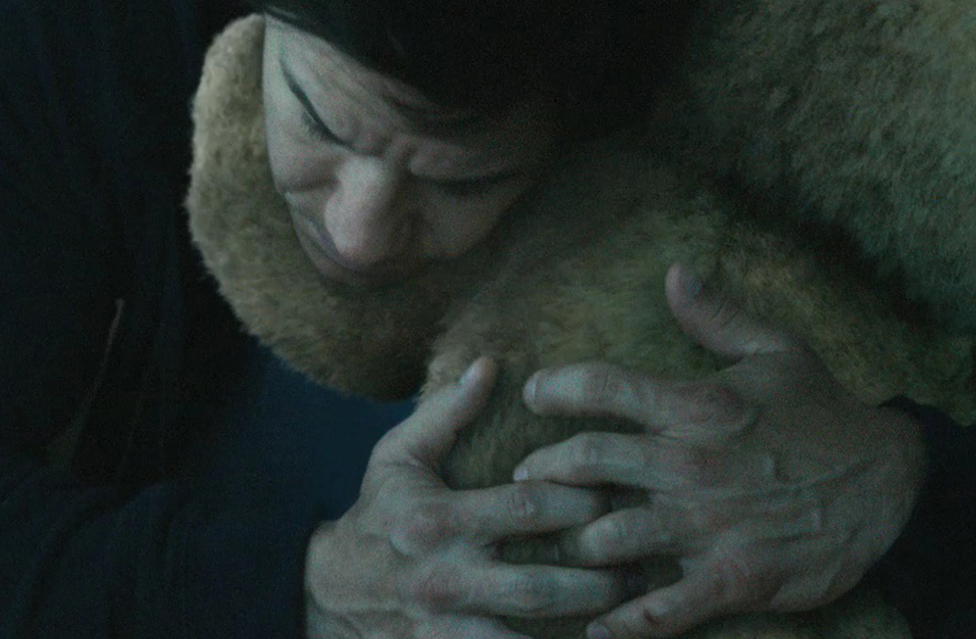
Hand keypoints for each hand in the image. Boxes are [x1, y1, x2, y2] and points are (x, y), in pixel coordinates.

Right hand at [306, 357, 632, 638]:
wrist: (330, 589)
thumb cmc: (377, 512)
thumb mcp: (398, 455)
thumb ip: (447, 412)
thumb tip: (490, 363)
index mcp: (437, 520)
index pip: (523, 509)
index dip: (576, 500)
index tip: (616, 490)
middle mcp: (445, 576)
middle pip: (538, 583)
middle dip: (598, 575)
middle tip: (645, 562)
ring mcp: (447, 627)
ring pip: (529, 635)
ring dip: (584, 623)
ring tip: (630, 608)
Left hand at [515, 265, 925, 638]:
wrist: (895, 485)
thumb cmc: (828, 414)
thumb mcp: (777, 350)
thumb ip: (716, 315)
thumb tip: (674, 274)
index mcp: (696, 405)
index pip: (601, 386)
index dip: (555, 388)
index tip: (533, 395)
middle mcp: (690, 464)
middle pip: (587, 463)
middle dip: (543, 472)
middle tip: (525, 478)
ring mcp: (708, 525)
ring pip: (609, 536)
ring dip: (573, 543)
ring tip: (550, 544)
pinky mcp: (733, 578)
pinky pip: (663, 607)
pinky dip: (624, 622)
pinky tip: (594, 628)